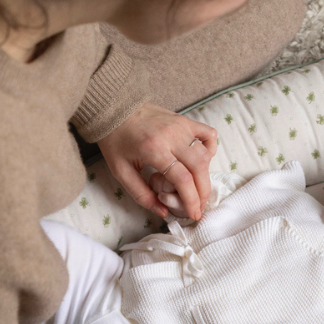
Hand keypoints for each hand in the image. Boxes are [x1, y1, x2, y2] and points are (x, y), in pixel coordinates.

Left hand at [97, 102, 216, 221]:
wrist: (113, 109)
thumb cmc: (115, 141)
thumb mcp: (120, 171)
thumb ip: (141, 194)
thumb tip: (163, 212)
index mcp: (154, 150)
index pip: (182, 179)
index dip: (191, 200)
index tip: (194, 214)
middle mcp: (172, 137)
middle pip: (199, 168)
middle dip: (203, 192)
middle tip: (199, 207)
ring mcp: (181, 126)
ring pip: (205, 154)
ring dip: (205, 175)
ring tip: (198, 190)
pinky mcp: (184, 120)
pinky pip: (208, 134)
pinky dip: (210, 149)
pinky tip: (201, 161)